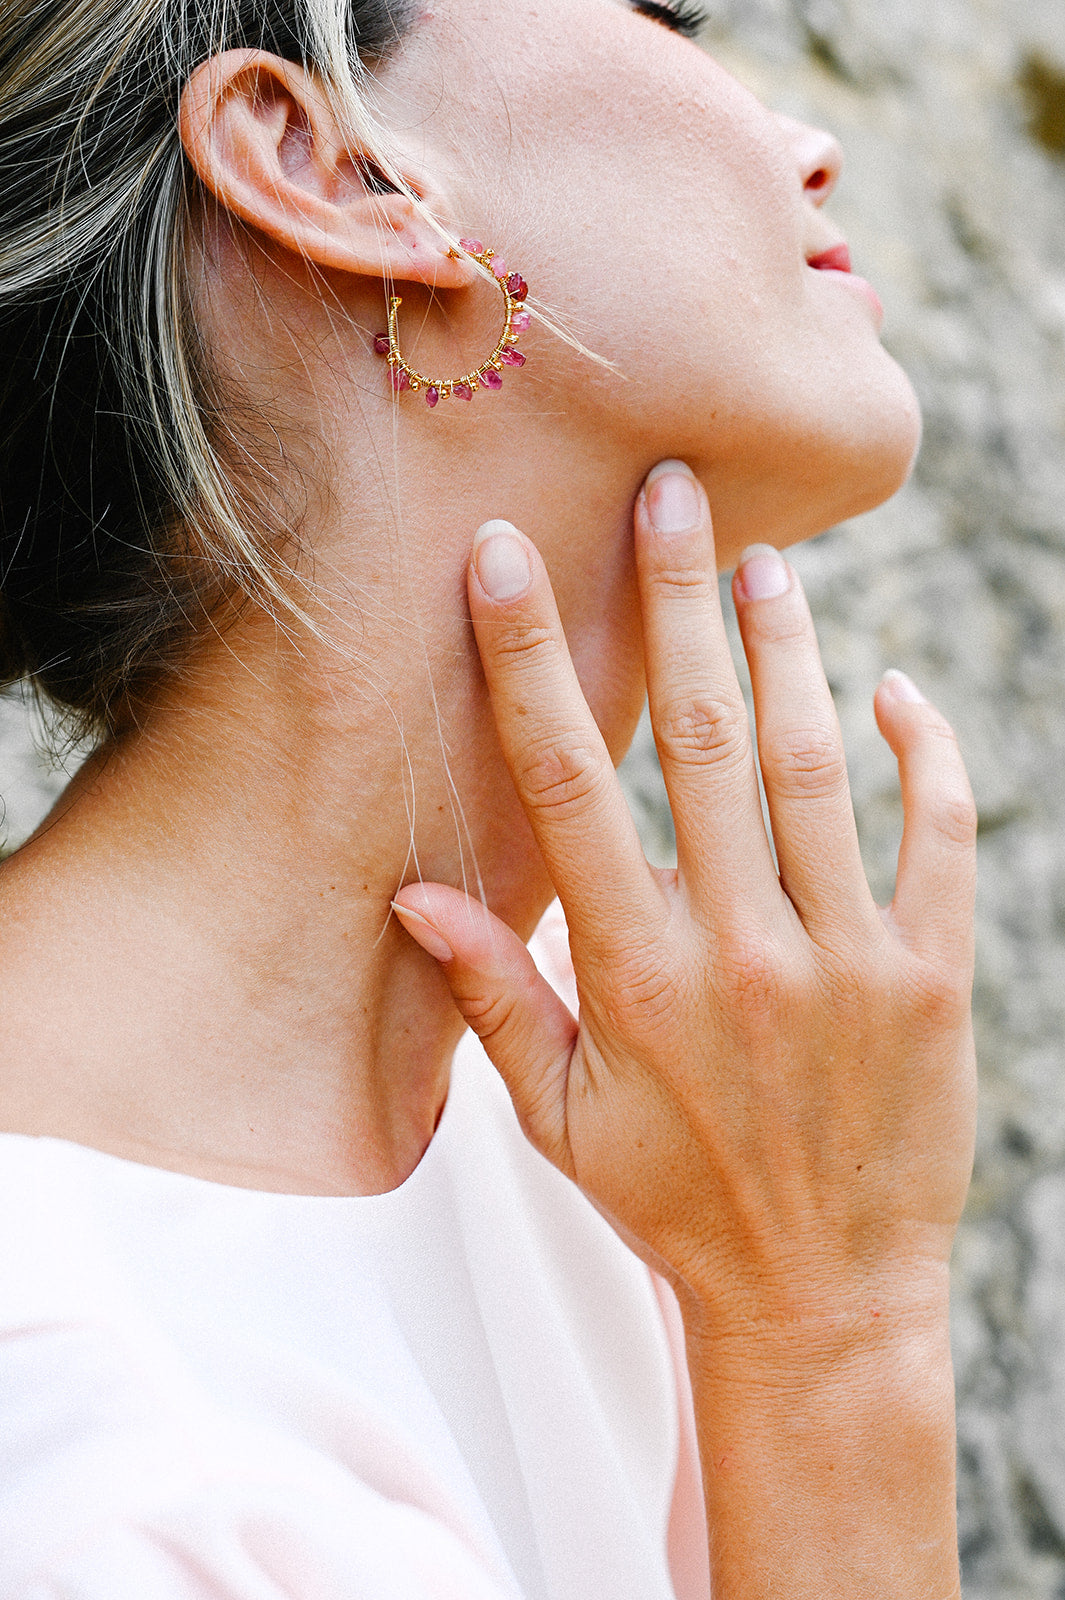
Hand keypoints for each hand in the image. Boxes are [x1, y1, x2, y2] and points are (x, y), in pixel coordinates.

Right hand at [393, 461, 976, 1351]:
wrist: (824, 1300)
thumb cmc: (676, 1204)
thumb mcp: (559, 1120)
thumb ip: (496, 997)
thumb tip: (412, 895)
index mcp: (632, 976)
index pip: (567, 785)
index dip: (531, 661)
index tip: (507, 561)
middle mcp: (738, 950)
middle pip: (699, 740)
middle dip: (676, 603)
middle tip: (671, 492)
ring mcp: (844, 960)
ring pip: (811, 768)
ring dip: (787, 651)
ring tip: (766, 560)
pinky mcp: (931, 978)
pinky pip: (937, 838)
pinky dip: (921, 754)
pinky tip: (892, 689)